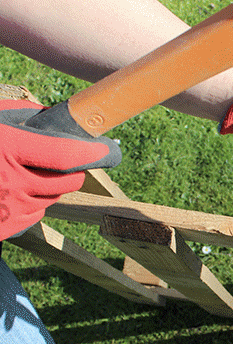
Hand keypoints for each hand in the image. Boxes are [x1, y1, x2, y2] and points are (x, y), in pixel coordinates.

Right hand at [0, 99, 121, 239]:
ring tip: (20, 172)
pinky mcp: (4, 229)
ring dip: (48, 185)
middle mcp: (11, 184)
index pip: (66, 155)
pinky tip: (8, 191)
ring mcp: (8, 210)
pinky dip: (31, 202)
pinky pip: (35, 214)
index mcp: (8, 151)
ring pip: (53, 198)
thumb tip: (50, 115)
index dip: (93, 152)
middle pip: (68, 180)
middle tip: (62, 159)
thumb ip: (18, 116)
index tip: (110, 149)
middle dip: (72, 169)